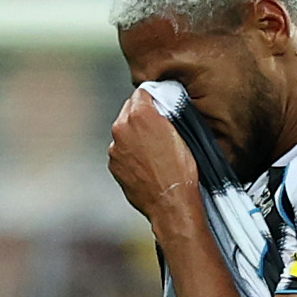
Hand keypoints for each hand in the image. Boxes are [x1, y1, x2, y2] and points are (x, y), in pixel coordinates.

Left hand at [107, 89, 198, 226]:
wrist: (172, 203)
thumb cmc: (182, 171)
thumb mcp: (182, 133)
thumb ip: (166, 113)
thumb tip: (161, 107)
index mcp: (140, 114)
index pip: (142, 92)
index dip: (153, 98)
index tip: (159, 105)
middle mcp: (122, 127)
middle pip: (129, 110)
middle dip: (141, 115)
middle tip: (158, 128)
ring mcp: (115, 148)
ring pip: (124, 132)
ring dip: (135, 136)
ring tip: (154, 151)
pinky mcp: (113, 165)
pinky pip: (121, 152)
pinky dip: (130, 154)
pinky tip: (146, 164)